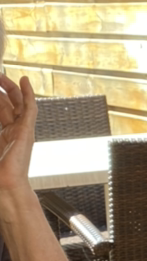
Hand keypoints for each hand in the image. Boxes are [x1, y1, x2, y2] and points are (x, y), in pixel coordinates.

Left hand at [0, 73, 35, 191]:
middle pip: (9, 104)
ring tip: (2, 76)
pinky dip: (28, 93)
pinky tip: (24, 81)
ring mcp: (22, 130)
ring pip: (18, 103)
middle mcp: (14, 131)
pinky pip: (30, 108)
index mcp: (3, 136)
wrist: (6, 184)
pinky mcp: (28, 130)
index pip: (0, 110)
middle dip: (1, 89)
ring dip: (11, 88)